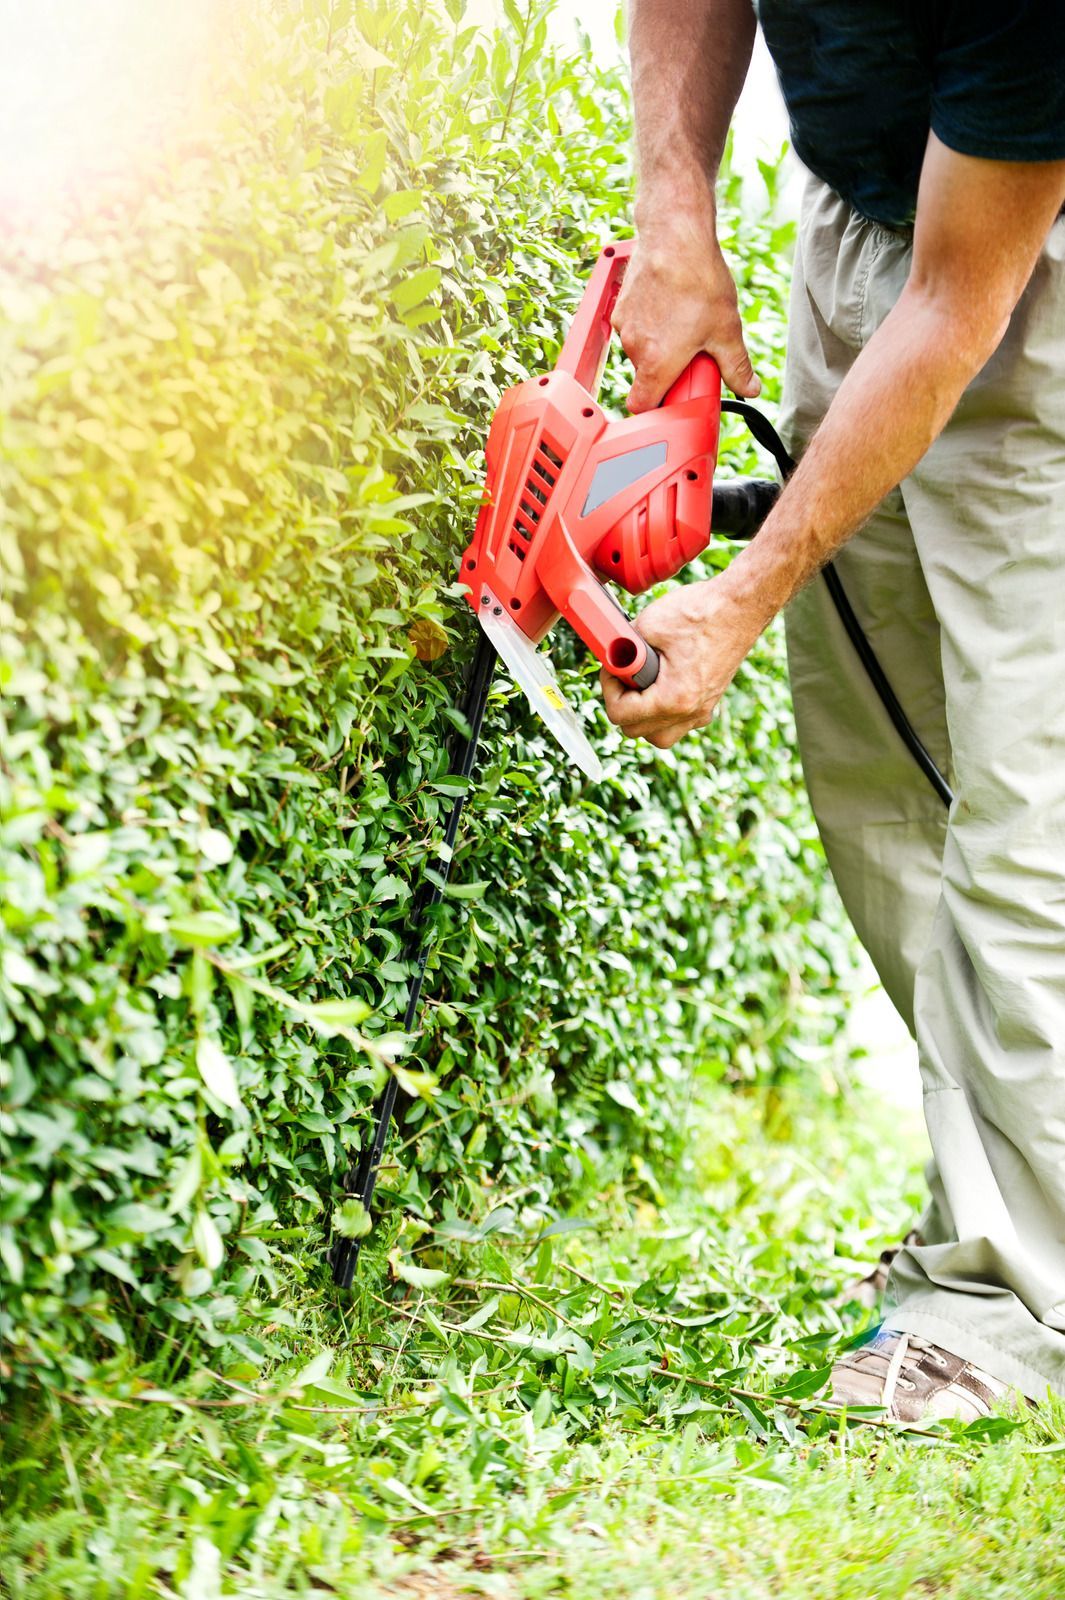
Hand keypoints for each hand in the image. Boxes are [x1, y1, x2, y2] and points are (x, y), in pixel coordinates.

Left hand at [600, 572, 765, 748]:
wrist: (741, 606)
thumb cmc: (701, 612)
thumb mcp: (649, 624)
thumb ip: (622, 646)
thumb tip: (609, 655)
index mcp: (674, 698)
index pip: (620, 715)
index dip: (609, 689)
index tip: (613, 668)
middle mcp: (690, 712)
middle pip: (636, 731)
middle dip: (623, 703)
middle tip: (625, 675)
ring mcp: (702, 711)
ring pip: (659, 736)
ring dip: (643, 716)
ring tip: (641, 684)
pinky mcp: (709, 704)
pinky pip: (679, 724)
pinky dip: (664, 712)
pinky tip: (662, 684)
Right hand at [611, 189, 760, 411]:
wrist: (674, 235)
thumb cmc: (698, 282)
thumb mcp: (726, 331)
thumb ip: (737, 367)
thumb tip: (749, 388)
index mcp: (656, 363)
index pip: (641, 405)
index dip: (656, 409)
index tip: (675, 399)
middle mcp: (633, 348)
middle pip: (646, 375)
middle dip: (667, 370)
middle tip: (693, 352)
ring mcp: (624, 325)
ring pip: (641, 349)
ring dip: (659, 345)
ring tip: (685, 321)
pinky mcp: (621, 304)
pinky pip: (634, 325)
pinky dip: (650, 322)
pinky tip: (671, 304)